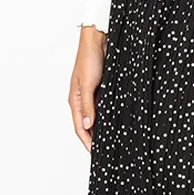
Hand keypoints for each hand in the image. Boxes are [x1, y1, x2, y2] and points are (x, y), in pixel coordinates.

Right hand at [68, 27, 106, 151]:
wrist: (99, 40)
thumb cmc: (90, 59)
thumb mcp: (88, 84)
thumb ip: (89, 106)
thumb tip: (89, 126)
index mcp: (75, 100)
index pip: (80, 128)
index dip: (87, 142)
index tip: (96, 154)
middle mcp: (83, 100)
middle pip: (88, 126)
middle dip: (95, 139)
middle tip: (107, 152)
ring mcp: (94, 95)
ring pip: (98, 118)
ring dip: (104, 129)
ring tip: (113, 141)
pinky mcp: (104, 90)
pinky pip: (106, 108)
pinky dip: (110, 117)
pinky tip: (118, 123)